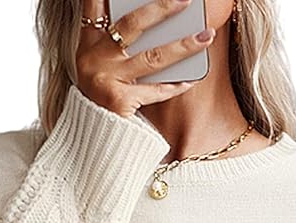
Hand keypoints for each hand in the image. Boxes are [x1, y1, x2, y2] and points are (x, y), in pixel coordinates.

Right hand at [76, 0, 212, 118]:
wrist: (94, 135)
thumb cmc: (104, 95)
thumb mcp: (101, 63)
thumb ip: (118, 40)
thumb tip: (156, 18)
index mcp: (89, 42)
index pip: (94, 4)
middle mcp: (95, 57)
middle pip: (132, 25)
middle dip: (161, 9)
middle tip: (186, 0)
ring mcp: (106, 79)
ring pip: (152, 57)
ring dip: (183, 46)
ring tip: (205, 36)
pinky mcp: (119, 102)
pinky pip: (155, 90)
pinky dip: (175, 85)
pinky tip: (191, 78)